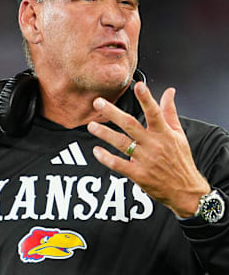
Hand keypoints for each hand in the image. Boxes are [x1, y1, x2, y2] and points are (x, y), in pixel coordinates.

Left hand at [87, 82, 209, 217]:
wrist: (185, 191)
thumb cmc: (181, 159)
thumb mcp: (179, 134)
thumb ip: (170, 111)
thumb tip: (169, 91)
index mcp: (164, 133)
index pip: (155, 112)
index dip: (147, 99)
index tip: (139, 85)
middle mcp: (154, 144)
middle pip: (130, 125)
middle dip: (113, 113)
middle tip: (98, 102)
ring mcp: (145, 160)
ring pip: (121, 143)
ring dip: (105, 133)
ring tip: (91, 125)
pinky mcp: (139, 174)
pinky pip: (119, 164)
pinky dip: (106, 158)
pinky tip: (96, 150)